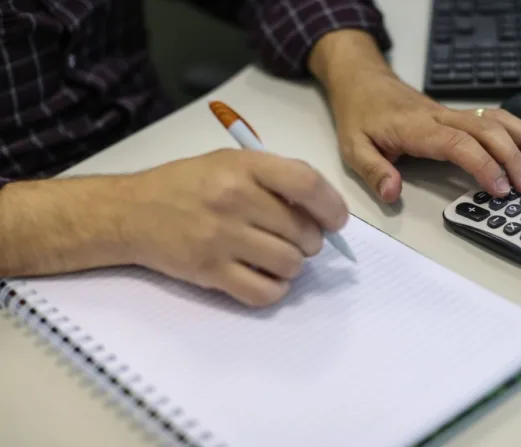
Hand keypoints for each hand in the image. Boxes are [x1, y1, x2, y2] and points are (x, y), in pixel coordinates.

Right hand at [124, 149, 348, 306]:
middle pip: (303, 231)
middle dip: (310, 241)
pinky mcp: (210, 272)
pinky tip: (265, 277)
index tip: (336, 221)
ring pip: (290, 264)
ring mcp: (221, 238)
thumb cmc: (186, 185)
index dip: (332, 206)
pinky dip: (275, 289)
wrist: (130, 212)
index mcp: (243, 167)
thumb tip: (322, 211)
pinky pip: (264, 293)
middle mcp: (234, 200)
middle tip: (296, 240)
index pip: (307, 184)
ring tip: (277, 257)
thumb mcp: (228, 163)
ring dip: (293, 265)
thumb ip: (273, 178)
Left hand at [333, 75, 520, 201]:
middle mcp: (441, 117)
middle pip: (488, 130)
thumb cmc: (360, 115)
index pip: (459, 144)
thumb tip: (392, 193)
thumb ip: (373, 171)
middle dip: (513, 158)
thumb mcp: (353, 148)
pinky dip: (520, 131)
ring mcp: (452, 113)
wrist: (363, 82)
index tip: (499, 188)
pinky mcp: (458, 115)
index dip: (483, 165)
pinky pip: (495, 118)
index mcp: (418, 127)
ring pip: (499, 119)